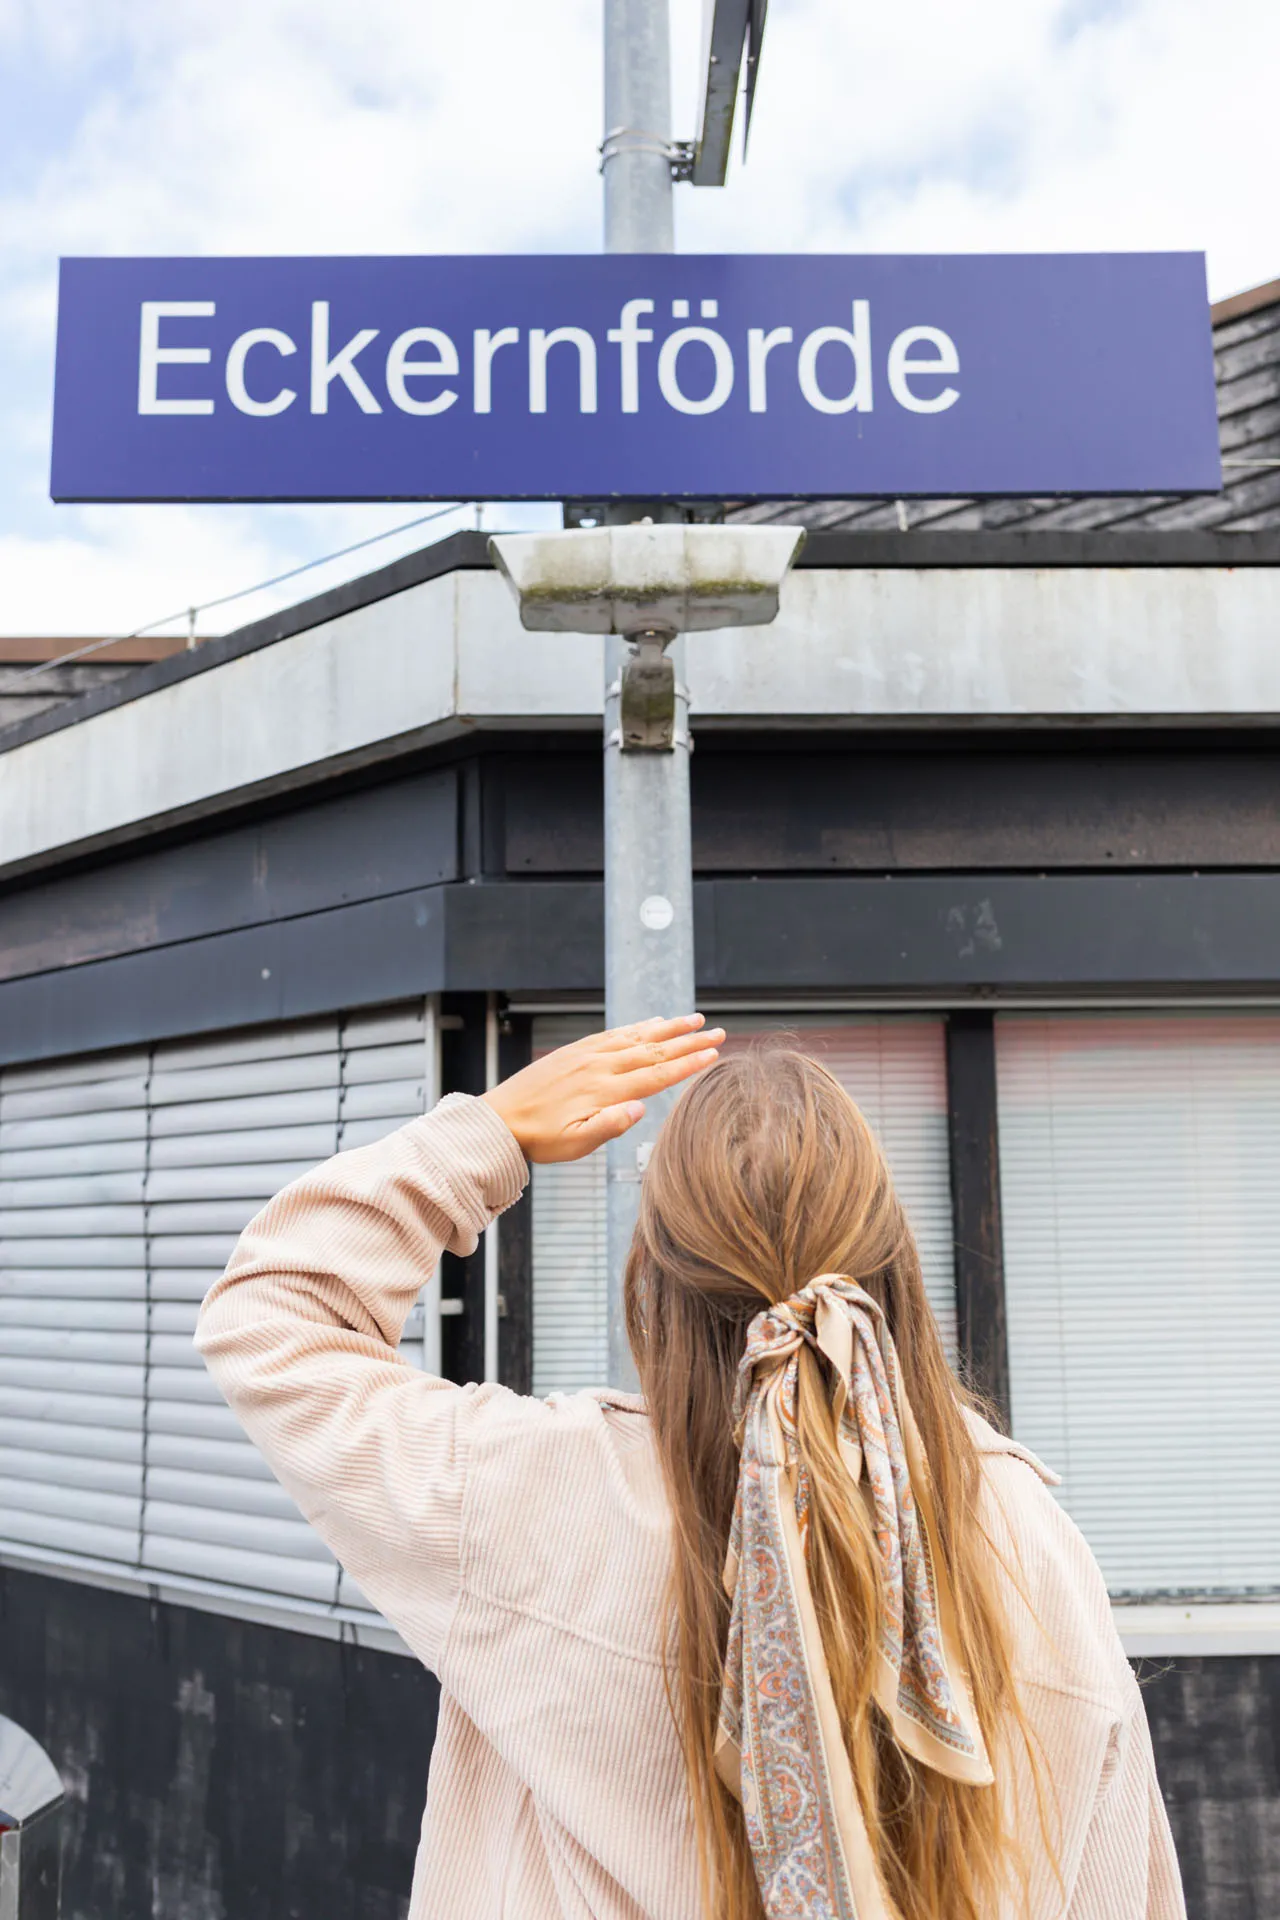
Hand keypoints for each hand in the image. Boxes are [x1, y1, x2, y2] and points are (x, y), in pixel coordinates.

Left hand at [481, 1013, 724, 1163]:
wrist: (502, 1118)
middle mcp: (601, 1066)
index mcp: (605, 1091)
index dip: (688, 1064)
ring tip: (694, 1019)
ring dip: (669, 1027)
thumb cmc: (540, 1138)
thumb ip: (609, 1125)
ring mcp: (588, 1055)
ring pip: (637, 1036)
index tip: (713, 1054)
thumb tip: (641, 1108)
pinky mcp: (576, 1050)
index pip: (657, 1074)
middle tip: (718, 1031)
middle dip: (689, 1041)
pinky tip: (653, 1022)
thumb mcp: (575, 1144)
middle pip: (654, 1050)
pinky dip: (638, 1026)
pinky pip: (615, 1033)